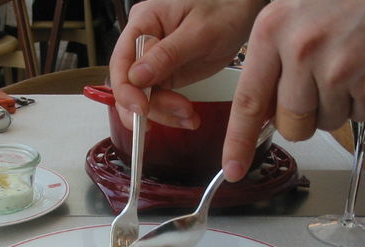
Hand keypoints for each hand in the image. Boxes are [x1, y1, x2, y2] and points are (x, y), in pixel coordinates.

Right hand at [109, 0, 264, 129]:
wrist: (243, 10)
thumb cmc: (225, 7)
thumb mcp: (199, 31)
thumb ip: (167, 55)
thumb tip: (136, 77)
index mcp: (143, 22)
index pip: (121, 62)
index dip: (127, 90)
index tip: (142, 109)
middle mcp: (143, 43)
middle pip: (130, 85)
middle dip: (151, 106)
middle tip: (177, 114)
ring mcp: (154, 61)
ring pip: (144, 98)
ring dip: (164, 114)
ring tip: (189, 118)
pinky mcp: (166, 74)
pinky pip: (160, 100)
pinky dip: (172, 113)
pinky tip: (188, 118)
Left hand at [223, 0, 364, 180]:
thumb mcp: (293, 13)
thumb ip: (273, 58)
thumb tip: (263, 111)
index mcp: (274, 30)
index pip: (248, 102)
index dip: (239, 141)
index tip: (234, 168)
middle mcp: (303, 50)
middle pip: (291, 124)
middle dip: (302, 117)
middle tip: (323, 80)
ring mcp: (343, 69)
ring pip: (326, 123)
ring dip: (338, 104)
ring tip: (353, 61)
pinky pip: (362, 115)